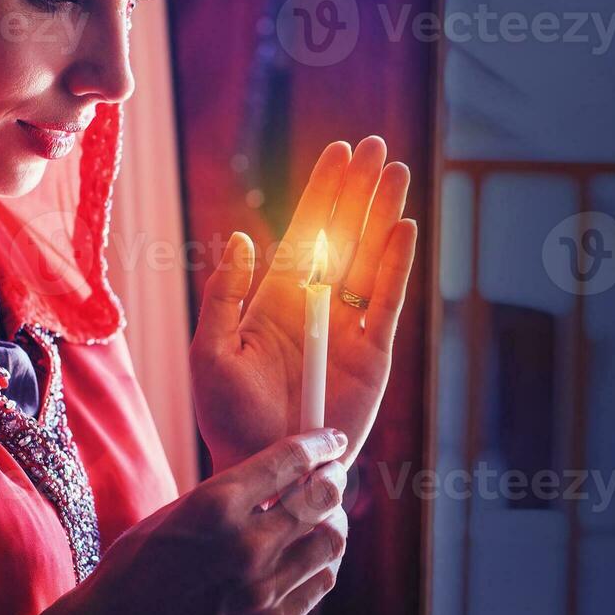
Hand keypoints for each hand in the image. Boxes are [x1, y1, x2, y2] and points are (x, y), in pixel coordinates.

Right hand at [74, 430, 350, 614]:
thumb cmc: (140, 564)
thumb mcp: (179, 510)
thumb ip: (234, 493)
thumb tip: (289, 475)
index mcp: (216, 505)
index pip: (290, 460)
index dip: (320, 444)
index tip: (332, 439)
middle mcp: (245, 545)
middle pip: (321, 499)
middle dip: (333, 479)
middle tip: (333, 474)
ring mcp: (261, 589)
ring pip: (330, 542)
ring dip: (333, 521)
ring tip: (325, 516)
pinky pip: (321, 581)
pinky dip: (323, 561)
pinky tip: (313, 554)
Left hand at [191, 137, 417, 470]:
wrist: (266, 470)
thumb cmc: (229, 419)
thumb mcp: (210, 353)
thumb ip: (224, 296)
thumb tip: (242, 239)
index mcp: (277, 299)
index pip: (305, 232)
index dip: (323, 191)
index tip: (339, 151)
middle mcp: (317, 305)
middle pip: (344, 234)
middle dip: (359, 189)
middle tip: (377, 145)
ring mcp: (347, 328)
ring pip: (370, 257)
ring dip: (383, 214)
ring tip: (397, 171)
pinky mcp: (372, 355)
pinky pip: (386, 301)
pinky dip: (396, 265)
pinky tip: (403, 228)